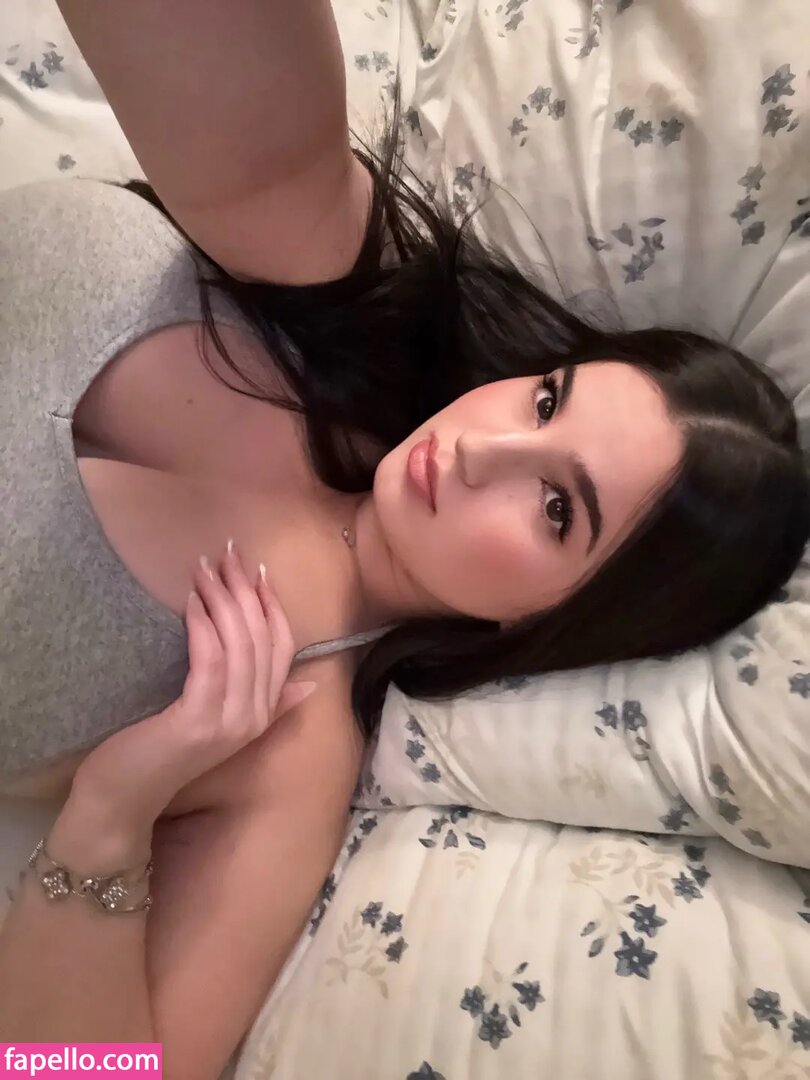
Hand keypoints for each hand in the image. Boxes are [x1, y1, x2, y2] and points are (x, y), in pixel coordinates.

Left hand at [71, 543, 316, 832]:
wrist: (124, 797)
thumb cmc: (162, 751)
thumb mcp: (218, 721)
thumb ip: (265, 702)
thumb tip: (309, 684)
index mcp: (264, 714)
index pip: (284, 648)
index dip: (274, 606)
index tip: (259, 571)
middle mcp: (255, 717)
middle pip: (261, 639)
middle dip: (246, 591)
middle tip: (227, 555)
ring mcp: (230, 721)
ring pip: (239, 646)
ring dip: (222, 600)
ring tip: (204, 569)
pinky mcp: (200, 720)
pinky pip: (211, 660)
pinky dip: (203, 626)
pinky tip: (190, 602)